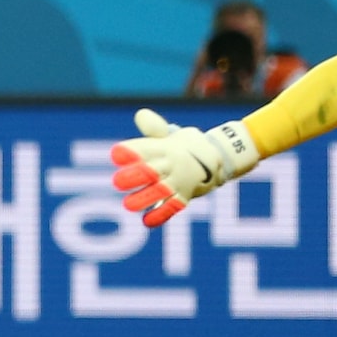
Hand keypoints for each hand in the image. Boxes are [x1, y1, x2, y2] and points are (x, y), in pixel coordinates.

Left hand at [110, 108, 259, 226]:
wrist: (219, 157)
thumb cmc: (185, 145)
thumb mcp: (172, 132)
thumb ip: (154, 126)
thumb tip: (140, 115)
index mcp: (165, 147)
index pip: (147, 149)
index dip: (132, 152)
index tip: (116, 154)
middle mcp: (172, 165)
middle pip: (152, 171)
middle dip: (136, 176)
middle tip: (117, 181)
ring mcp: (179, 182)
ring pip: (160, 192)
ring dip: (145, 198)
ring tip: (128, 204)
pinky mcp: (183, 197)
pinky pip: (173, 207)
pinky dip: (161, 215)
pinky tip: (147, 222)